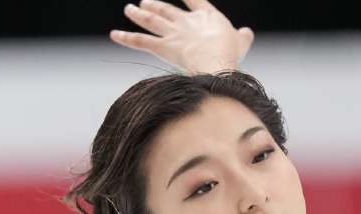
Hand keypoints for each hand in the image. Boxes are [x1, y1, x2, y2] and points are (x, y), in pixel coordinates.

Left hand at [110, 0, 254, 74]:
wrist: (217, 62)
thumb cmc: (231, 54)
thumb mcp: (241, 43)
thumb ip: (242, 38)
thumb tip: (246, 33)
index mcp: (207, 16)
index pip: (195, 0)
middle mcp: (186, 22)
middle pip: (166, 10)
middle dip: (154, 5)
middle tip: (144, 2)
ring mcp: (173, 33)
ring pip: (151, 20)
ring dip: (138, 14)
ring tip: (129, 9)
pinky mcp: (163, 47)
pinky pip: (140, 41)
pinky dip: (126, 37)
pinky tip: (113, 34)